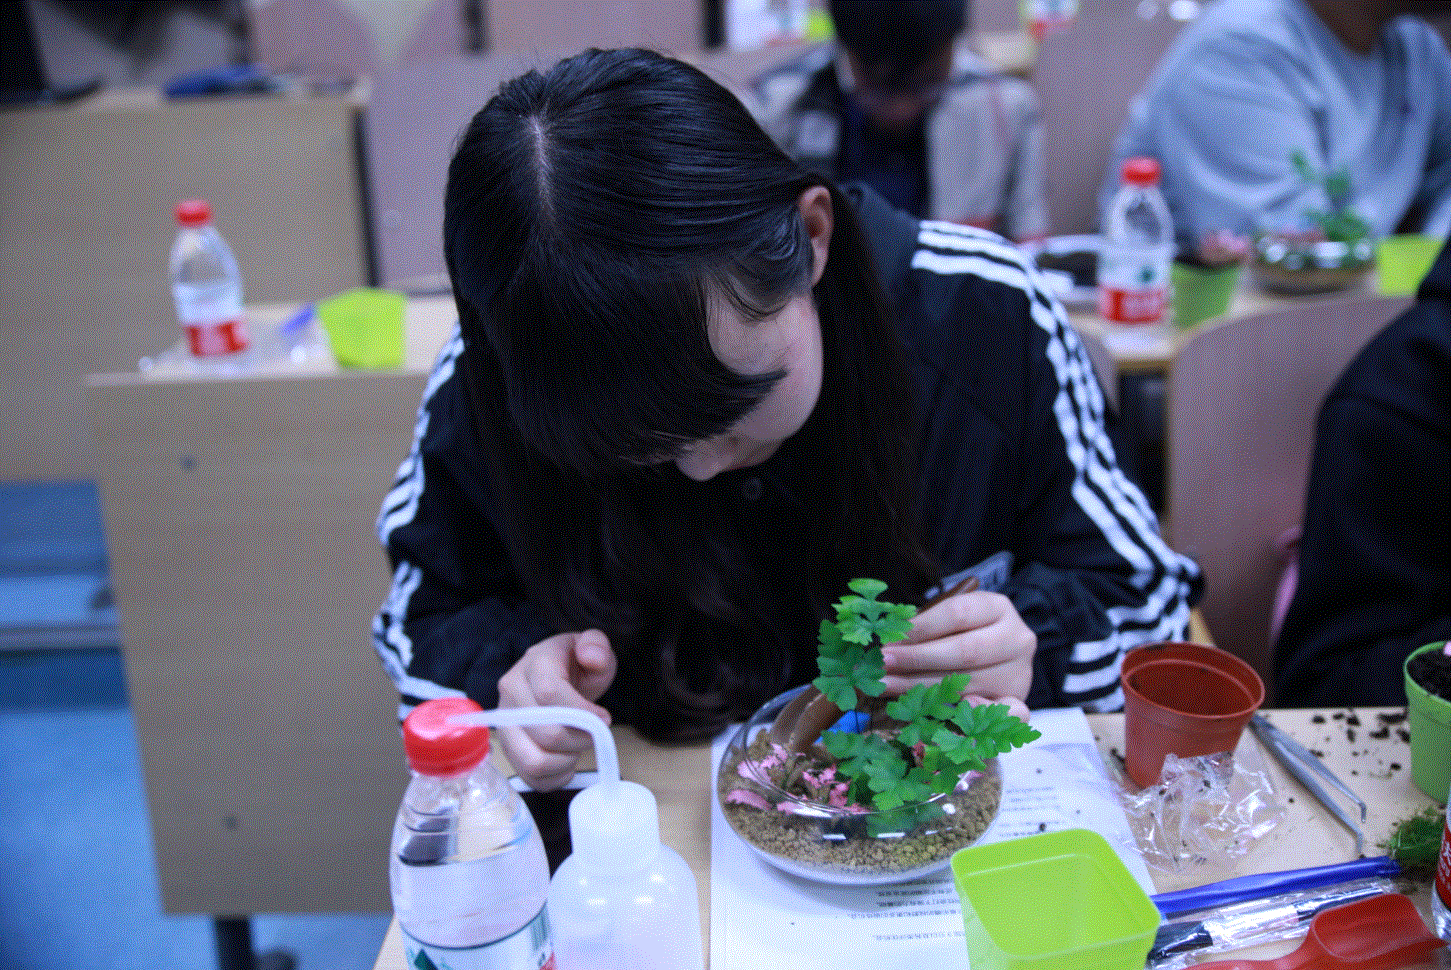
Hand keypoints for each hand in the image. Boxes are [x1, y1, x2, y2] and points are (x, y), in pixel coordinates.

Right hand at [495, 628, 616, 789]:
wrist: (555, 677)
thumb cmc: (575, 665)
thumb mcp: (592, 647)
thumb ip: (596, 646)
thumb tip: (591, 656)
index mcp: (533, 665)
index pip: (550, 694)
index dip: (582, 713)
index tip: (603, 718)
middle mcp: (511, 693)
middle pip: (546, 732)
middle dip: (579, 740)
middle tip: (593, 734)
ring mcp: (505, 724)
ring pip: (533, 760)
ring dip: (565, 761)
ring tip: (576, 747)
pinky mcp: (508, 748)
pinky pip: (529, 777)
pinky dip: (554, 777)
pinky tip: (567, 762)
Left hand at [880, 591, 1033, 720]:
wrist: (999, 657)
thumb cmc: (963, 634)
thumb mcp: (948, 620)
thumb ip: (924, 627)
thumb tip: (887, 644)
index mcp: (998, 608)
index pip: (956, 613)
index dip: (920, 628)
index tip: (888, 640)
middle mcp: (1016, 638)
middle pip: (964, 650)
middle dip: (917, 659)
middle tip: (882, 664)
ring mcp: (1020, 671)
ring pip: (969, 682)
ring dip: (922, 687)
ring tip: (887, 686)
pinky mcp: (1018, 700)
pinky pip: (1003, 712)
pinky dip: (972, 712)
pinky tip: (941, 713)